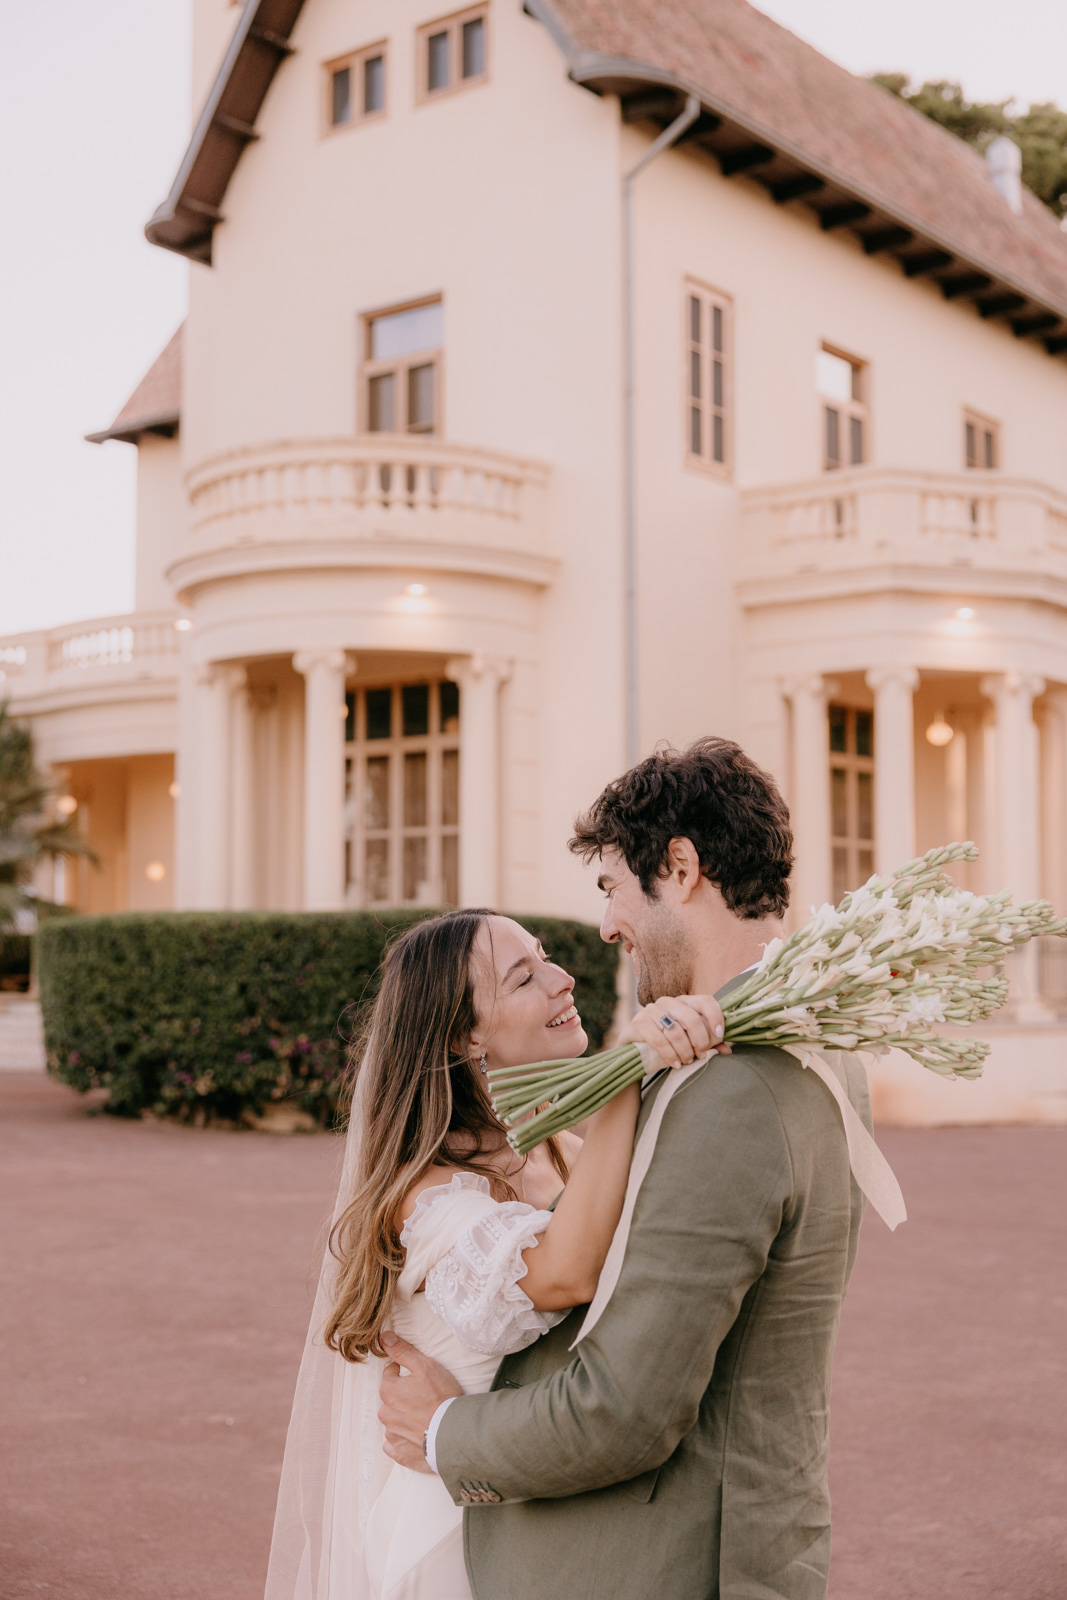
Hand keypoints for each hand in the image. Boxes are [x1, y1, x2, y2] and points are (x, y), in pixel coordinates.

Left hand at [378, 1331, 463, 1473]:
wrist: (454, 1433)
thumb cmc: (441, 1396)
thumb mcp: (424, 1366)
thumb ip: (402, 1351)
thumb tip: (383, 1337)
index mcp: (388, 1391)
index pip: (390, 1374)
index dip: (405, 1372)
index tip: (420, 1377)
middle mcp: (385, 1414)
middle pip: (392, 1398)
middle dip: (404, 1395)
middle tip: (426, 1396)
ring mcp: (392, 1435)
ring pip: (394, 1420)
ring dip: (405, 1417)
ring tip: (426, 1416)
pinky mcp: (400, 1453)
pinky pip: (396, 1444)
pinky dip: (404, 1439)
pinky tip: (418, 1435)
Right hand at [619, 994, 729, 1069]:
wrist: (635, 1052)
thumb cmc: (668, 1045)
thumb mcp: (689, 1042)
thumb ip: (708, 1043)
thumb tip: (727, 1050)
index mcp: (684, 1002)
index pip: (705, 1001)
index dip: (715, 1016)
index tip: (719, 1034)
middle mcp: (668, 1002)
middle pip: (691, 1017)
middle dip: (700, 1040)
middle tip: (701, 1055)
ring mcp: (651, 1010)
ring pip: (675, 1030)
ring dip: (684, 1050)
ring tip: (686, 1062)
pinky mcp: (638, 1022)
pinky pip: (658, 1039)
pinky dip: (669, 1054)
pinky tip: (674, 1064)